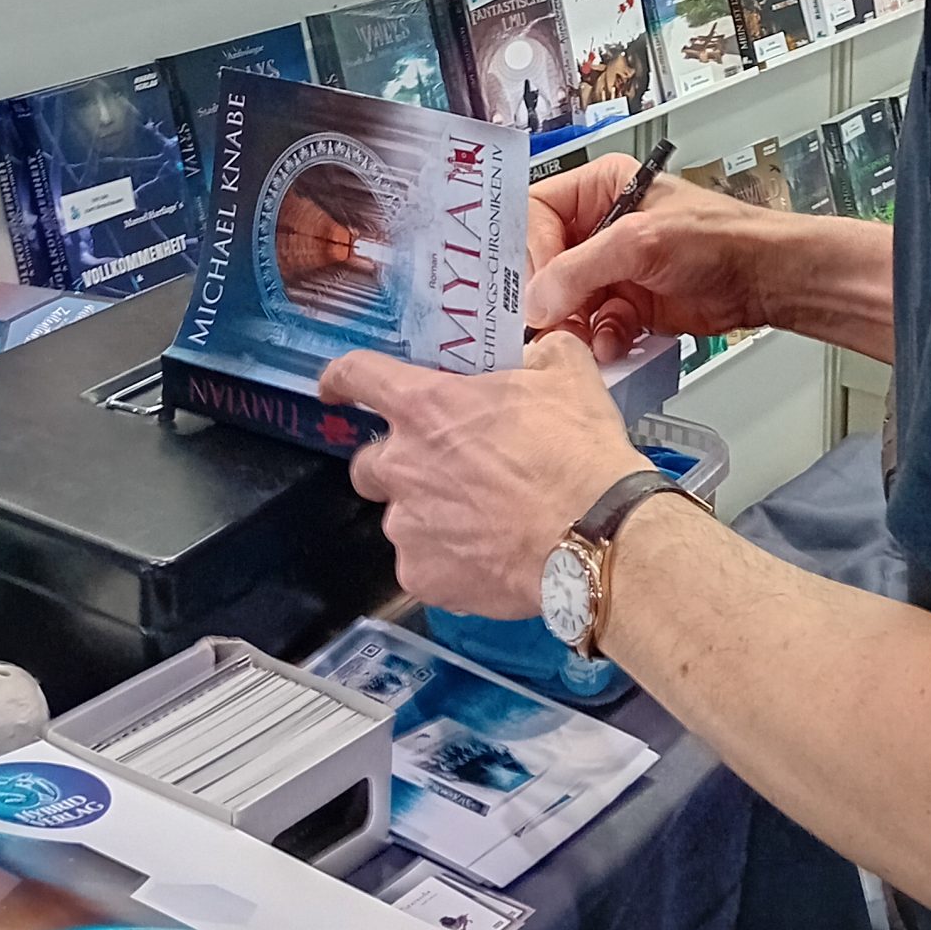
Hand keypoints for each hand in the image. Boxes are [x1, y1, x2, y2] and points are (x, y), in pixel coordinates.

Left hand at [321, 332, 645, 617]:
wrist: (595, 534)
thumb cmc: (576, 451)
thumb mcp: (568, 374)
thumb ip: (539, 354)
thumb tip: (535, 353)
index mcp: (425, 406)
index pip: (356, 375)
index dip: (340, 379)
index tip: (335, 388)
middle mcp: (402, 464)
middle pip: (369, 463)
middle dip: (398, 465)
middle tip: (445, 471)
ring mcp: (407, 525)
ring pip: (401, 517)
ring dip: (428, 516)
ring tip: (482, 522)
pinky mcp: (422, 576)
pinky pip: (422, 565)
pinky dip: (448, 562)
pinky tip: (488, 557)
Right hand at [526, 153, 786, 360]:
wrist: (763, 278)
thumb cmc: (721, 237)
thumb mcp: (641, 242)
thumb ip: (581, 269)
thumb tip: (536, 299)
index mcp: (600, 188)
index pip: (536, 212)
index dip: (530, 249)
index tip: (536, 284)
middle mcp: (600, 225)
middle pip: (544, 263)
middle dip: (550, 296)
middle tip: (549, 320)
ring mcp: (613, 268)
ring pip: (565, 301)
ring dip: (574, 324)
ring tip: (585, 336)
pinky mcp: (627, 303)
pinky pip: (593, 325)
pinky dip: (600, 338)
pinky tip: (615, 342)